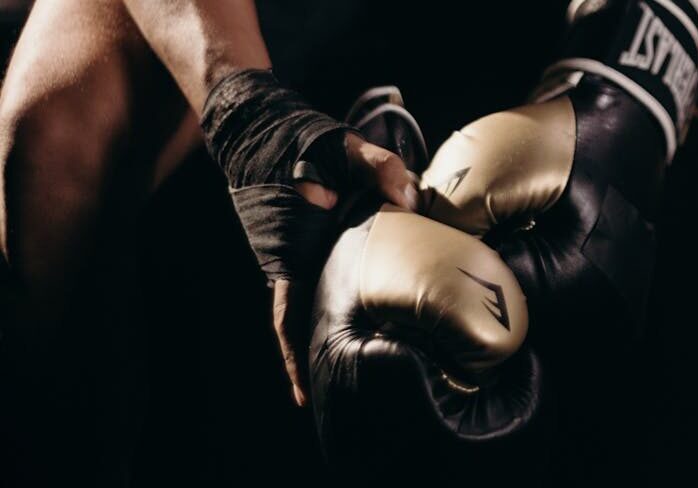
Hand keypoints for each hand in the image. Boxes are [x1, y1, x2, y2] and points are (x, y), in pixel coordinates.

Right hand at [276, 133, 418, 406]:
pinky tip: (372, 289)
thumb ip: (376, 166)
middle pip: (306, 319)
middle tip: (352, 392)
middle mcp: (290, 260)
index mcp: (290, 251)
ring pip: (319, 299)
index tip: (301, 396)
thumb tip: (412, 197)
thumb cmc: (292, 138)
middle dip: (322, 356)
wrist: (257, 122)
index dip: (293, 358)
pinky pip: (325, 273)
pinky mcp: (309, 238)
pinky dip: (343, 288)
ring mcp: (299, 251)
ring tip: (371, 355)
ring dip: (335, 326)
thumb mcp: (337, 145)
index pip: (287, 317)